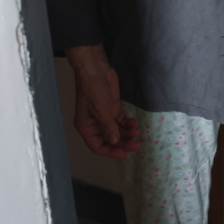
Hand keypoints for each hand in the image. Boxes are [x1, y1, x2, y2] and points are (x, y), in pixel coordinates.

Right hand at [65, 44, 139, 159]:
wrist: (96, 69)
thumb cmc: (93, 88)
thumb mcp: (100, 108)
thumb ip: (108, 125)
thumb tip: (115, 141)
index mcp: (86, 126)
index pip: (97, 145)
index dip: (110, 151)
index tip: (124, 154)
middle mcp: (94, 124)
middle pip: (109, 139)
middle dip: (122, 143)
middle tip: (136, 144)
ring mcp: (104, 116)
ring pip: (116, 131)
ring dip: (126, 133)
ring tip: (137, 131)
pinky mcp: (112, 108)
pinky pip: (120, 121)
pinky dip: (127, 123)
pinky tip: (134, 123)